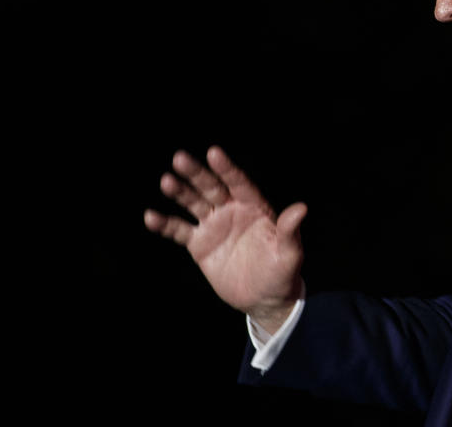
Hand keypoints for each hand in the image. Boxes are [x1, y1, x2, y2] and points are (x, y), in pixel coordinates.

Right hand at [144, 146, 306, 333]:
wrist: (264, 299)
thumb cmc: (282, 273)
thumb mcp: (289, 254)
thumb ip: (290, 231)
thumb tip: (301, 208)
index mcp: (254, 207)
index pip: (239, 182)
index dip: (226, 168)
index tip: (214, 152)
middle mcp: (232, 210)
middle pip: (212, 187)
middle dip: (196, 173)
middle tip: (180, 158)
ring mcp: (214, 225)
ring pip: (194, 203)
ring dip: (180, 192)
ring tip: (166, 181)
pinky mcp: (200, 244)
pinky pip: (179, 231)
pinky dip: (165, 224)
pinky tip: (150, 216)